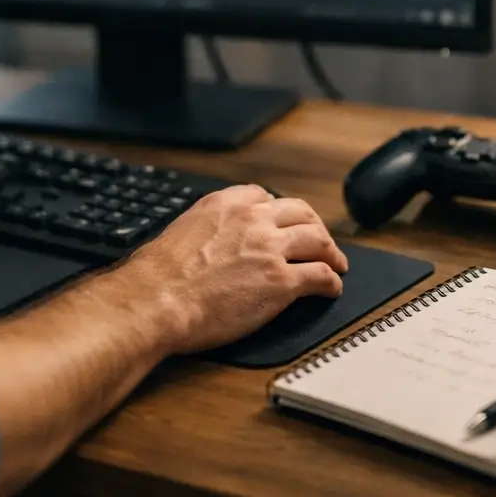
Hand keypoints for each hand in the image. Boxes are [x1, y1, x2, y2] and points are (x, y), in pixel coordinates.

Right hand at [117, 185, 348, 354]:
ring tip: (337, 264)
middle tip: (321, 241)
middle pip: (300, 213)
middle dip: (314, 226)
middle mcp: (252, 220)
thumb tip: (208, 243)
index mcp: (226, 204)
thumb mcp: (181, 231)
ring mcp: (270, 249)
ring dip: (332, 252)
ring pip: (318, 240)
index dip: (280, 211)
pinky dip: (331, 282)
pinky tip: (332, 289)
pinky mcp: (282, 281)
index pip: (265, 197)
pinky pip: (320, 275)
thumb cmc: (158, 276)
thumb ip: (205, 229)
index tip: (284, 223)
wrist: (158, 300)